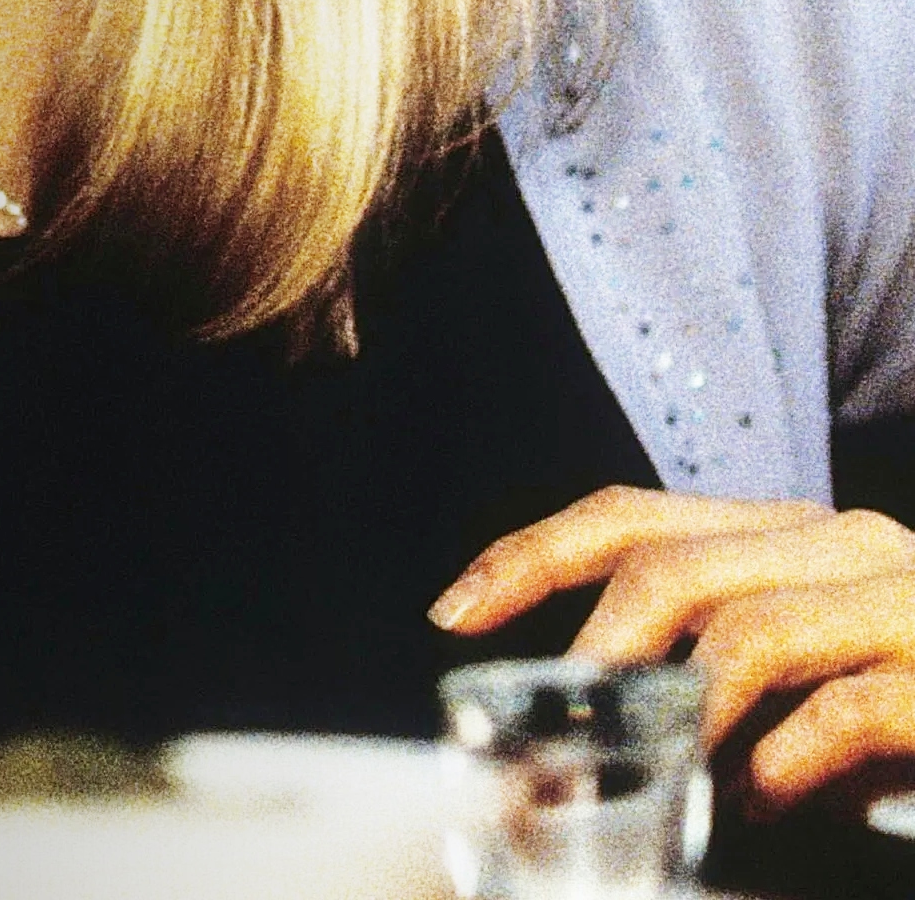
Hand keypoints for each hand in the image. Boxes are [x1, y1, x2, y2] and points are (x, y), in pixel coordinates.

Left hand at [432, 485, 914, 814]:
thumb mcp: (805, 663)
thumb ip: (711, 666)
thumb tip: (589, 713)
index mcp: (794, 533)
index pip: (632, 517)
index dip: (530, 556)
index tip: (454, 615)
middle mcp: (847, 546)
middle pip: (673, 570)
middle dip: (589, 657)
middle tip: (547, 737)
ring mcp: (908, 602)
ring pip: (751, 634)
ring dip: (683, 720)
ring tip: (658, 782)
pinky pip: (847, 710)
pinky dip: (785, 765)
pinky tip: (760, 805)